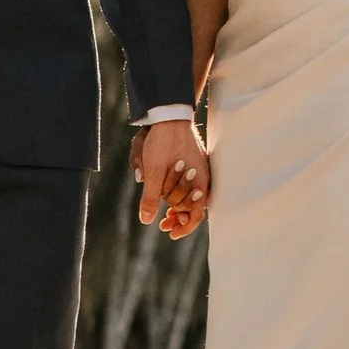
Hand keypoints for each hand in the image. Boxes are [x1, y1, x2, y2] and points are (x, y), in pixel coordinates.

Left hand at [135, 116, 209, 234]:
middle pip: (191, 208)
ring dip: (176, 205)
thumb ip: (150, 197)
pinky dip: (178, 193)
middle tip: (162, 223)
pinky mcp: (193, 163)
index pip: (196, 215)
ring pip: (190, 196)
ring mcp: (199, 170)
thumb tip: (146, 220)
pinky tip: (166, 193)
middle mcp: (202, 178)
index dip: (183, 227)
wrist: (169, 115)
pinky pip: (188, 185)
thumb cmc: (163, 142)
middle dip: (177, 216)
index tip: (170, 233)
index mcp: (198, 182)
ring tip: (163, 212)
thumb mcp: (153, 171)